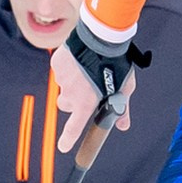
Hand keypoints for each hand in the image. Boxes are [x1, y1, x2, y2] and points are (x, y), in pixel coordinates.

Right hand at [52, 29, 139, 152]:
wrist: (103, 36)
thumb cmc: (116, 64)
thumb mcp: (124, 88)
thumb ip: (121, 108)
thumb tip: (123, 126)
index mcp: (85, 103)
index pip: (74, 127)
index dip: (68, 139)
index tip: (64, 147)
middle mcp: (70, 93)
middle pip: (65, 105)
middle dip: (73, 101)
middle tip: (86, 92)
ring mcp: (61, 78)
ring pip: (64, 86)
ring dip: (73, 82)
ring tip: (87, 69)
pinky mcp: (57, 63)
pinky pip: (61, 70)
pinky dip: (69, 67)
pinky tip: (81, 58)